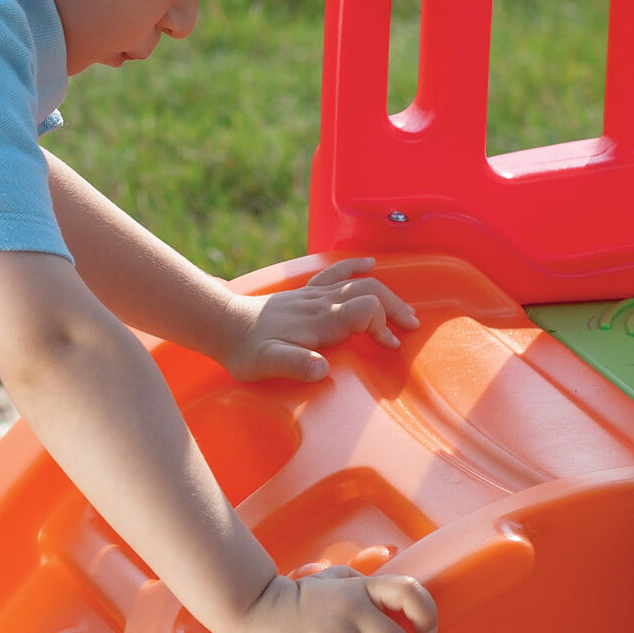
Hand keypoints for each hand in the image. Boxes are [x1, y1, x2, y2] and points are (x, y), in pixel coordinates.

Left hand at [220, 258, 417, 382]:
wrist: (222, 325)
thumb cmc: (246, 351)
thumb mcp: (267, 364)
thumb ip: (295, 364)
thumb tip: (321, 369)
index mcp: (319, 321)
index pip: (365, 310)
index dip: (382, 326)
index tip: (389, 346)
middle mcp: (320, 303)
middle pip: (369, 292)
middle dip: (394, 308)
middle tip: (411, 328)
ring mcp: (313, 295)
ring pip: (358, 283)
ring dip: (385, 294)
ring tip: (404, 312)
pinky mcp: (306, 293)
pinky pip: (335, 273)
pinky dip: (355, 267)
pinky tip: (369, 264)